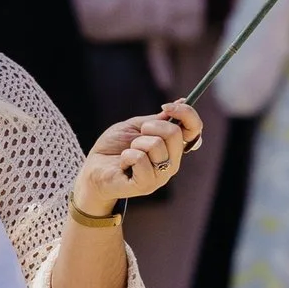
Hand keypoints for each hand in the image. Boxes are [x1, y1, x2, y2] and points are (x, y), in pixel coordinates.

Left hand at [73, 104, 199, 218]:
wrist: (93, 169)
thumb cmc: (113, 148)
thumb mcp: (136, 127)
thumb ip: (158, 119)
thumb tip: (182, 101)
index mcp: (172, 148)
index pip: (195, 130)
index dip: (186, 114)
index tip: (166, 106)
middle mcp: (171, 163)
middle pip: (175, 133)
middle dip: (151, 126)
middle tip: (138, 135)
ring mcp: (160, 177)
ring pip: (156, 145)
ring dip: (136, 143)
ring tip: (128, 152)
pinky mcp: (145, 186)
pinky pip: (141, 159)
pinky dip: (127, 155)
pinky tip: (123, 164)